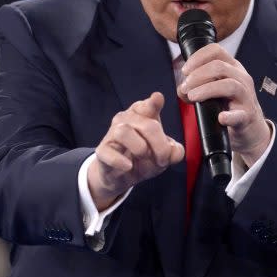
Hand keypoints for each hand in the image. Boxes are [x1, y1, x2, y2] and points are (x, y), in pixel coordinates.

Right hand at [88, 92, 184, 210]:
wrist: (121, 177)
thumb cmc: (143, 158)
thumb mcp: (163, 155)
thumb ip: (173, 151)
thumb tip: (175, 152)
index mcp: (142, 115)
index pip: (146, 105)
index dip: (152, 103)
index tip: (157, 99)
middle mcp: (126, 119)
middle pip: (147, 125)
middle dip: (160, 145)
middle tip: (162, 160)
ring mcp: (112, 134)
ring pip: (124, 131)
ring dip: (140, 148)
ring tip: (144, 159)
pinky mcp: (102, 151)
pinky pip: (108, 152)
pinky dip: (119, 161)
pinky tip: (128, 166)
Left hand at [177, 44, 271, 166]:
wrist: (250, 128)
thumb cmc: (229, 105)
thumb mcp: (214, 90)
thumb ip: (196, 86)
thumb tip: (181, 89)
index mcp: (232, 67)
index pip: (216, 51)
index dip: (197, 57)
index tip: (185, 70)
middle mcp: (241, 78)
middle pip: (220, 66)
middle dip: (198, 75)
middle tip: (185, 87)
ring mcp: (246, 96)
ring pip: (230, 85)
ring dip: (206, 89)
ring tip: (192, 97)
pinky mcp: (247, 116)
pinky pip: (239, 115)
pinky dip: (229, 116)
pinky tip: (220, 117)